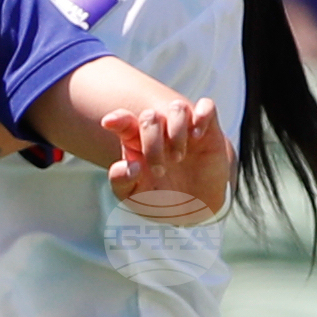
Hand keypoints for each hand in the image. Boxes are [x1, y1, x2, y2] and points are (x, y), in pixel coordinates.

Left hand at [108, 99, 228, 219]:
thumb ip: (122, 182)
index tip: (108, 123)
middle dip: (152, 142)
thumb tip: (129, 165)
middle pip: (150, 117)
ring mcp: (184, 129)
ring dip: (176, 131)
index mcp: (137, 142)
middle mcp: (160, 131)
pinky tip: (197, 136)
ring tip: (178, 157)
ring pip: (177, 107)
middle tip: (159, 170)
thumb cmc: (160, 199)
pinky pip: (206, 107)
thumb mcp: (136, 198)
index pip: (125, 122)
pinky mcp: (208, 131)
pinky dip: (202, 114)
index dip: (118, 119)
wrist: (194, 209)